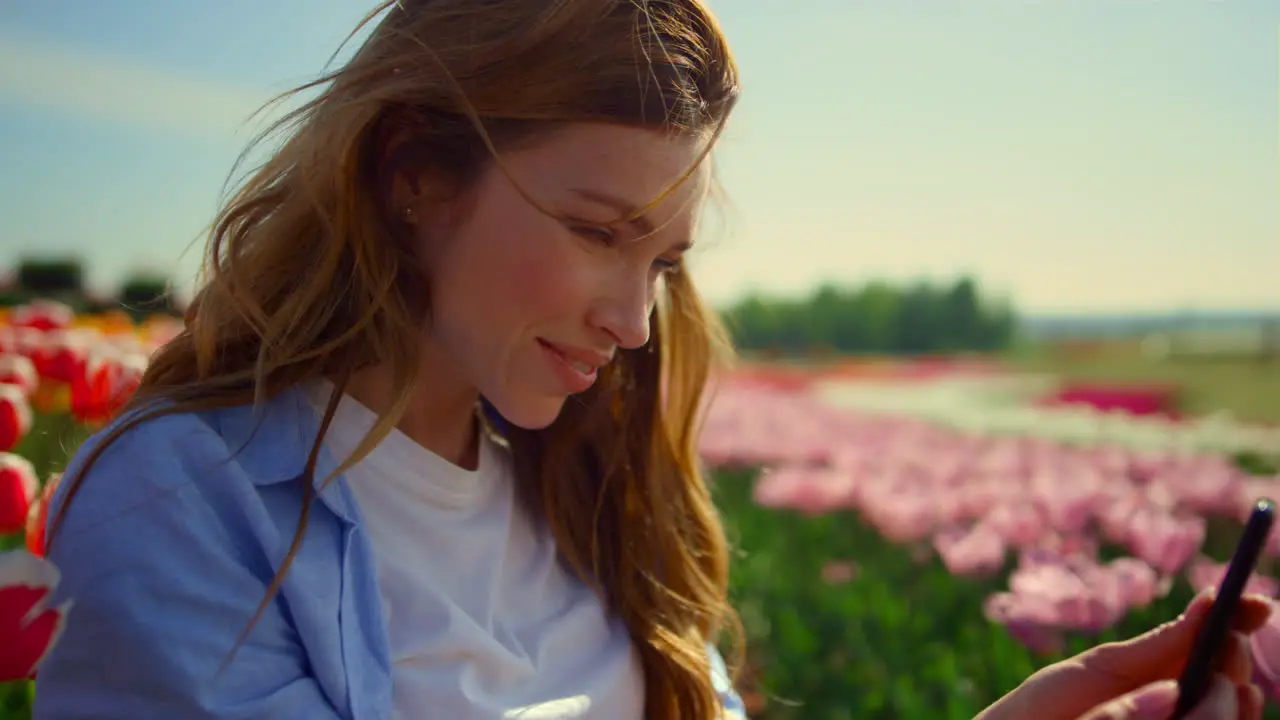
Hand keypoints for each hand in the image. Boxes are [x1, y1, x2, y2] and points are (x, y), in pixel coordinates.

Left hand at [976, 589, 1272, 719]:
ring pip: (1227, 715)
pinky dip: (1207, 717)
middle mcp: (1182, 706)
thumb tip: (1212, 604)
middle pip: (1234, 685)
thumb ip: (1157, 647)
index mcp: (1167, 678)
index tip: (1257, 603)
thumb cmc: (1050, 708)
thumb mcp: (1104, 669)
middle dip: (1233, 662)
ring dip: (1223, 700)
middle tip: (1223, 650)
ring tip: (1199, 688)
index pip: (1219, 650)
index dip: (1241, 622)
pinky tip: (1182, 701)